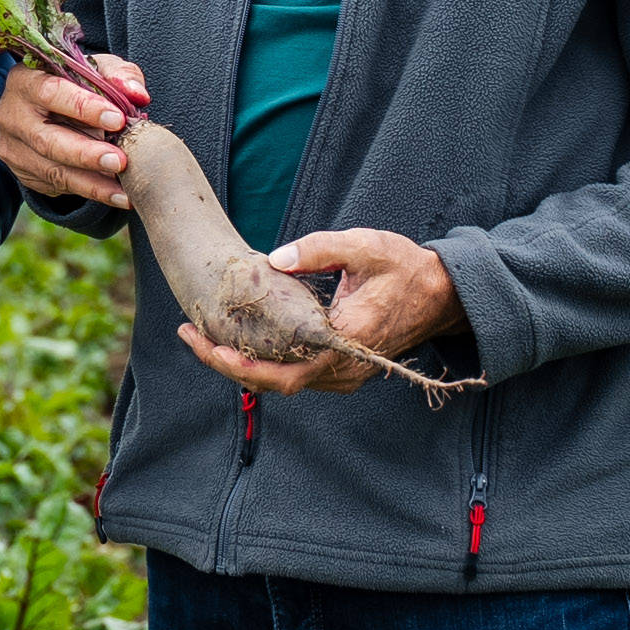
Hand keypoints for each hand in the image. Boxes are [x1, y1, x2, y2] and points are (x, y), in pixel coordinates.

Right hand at [0, 55, 145, 209]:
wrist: (51, 106)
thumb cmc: (76, 82)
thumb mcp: (96, 68)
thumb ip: (118, 75)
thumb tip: (137, 93)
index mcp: (25, 79)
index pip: (50, 93)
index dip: (84, 107)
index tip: (117, 119)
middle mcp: (11, 115)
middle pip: (46, 140)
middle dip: (86, 154)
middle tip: (120, 162)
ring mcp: (12, 147)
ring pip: (51, 171)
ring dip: (91, 183)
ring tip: (124, 190)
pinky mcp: (21, 171)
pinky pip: (55, 185)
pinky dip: (87, 190)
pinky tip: (113, 194)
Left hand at [176, 228, 463, 395]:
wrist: (441, 295)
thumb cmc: (403, 267)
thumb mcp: (364, 246)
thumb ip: (319, 249)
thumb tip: (274, 260)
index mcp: (346, 342)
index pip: (282, 370)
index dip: (239, 362)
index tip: (204, 341)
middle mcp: (343, 370)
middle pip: (274, 383)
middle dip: (225, 363)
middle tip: (188, 334)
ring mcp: (344, 376)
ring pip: (283, 383)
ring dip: (242, 364)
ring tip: (202, 335)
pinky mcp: (341, 371)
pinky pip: (295, 374)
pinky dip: (263, 362)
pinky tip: (238, 338)